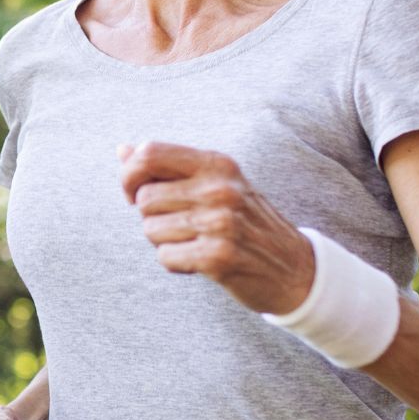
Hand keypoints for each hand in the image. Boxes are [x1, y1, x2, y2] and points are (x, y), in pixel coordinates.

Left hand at [118, 141, 314, 313]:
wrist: (296, 268)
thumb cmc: (245, 222)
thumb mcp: (215, 184)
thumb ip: (168, 167)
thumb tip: (122, 150)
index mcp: (217, 163)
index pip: (148, 154)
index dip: (129, 176)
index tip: (136, 194)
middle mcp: (220, 188)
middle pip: (144, 199)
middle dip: (151, 217)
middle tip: (180, 226)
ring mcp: (221, 223)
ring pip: (150, 230)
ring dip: (164, 242)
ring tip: (196, 242)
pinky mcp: (218, 257)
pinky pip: (165, 257)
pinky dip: (175, 263)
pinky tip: (200, 262)